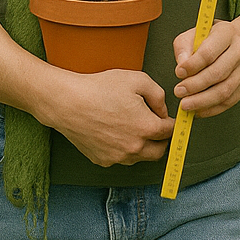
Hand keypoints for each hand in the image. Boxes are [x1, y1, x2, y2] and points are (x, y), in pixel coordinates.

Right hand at [40, 69, 173, 166]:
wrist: (67, 102)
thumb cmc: (99, 89)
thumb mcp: (137, 80)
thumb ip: (159, 96)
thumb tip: (163, 111)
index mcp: (146, 128)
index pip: (170, 132)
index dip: (171, 123)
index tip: (169, 121)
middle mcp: (135, 147)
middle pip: (159, 151)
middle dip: (162, 140)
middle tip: (157, 129)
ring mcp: (118, 157)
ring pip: (140, 157)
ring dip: (143, 146)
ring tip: (133, 128)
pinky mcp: (103, 160)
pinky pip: (121, 158)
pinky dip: (123, 149)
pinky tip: (115, 133)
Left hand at [172, 21, 239, 117]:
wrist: (238, 43)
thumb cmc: (211, 39)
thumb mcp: (194, 34)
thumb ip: (183, 47)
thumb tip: (181, 66)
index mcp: (226, 34)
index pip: (209, 52)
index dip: (193, 65)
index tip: (178, 72)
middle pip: (218, 73)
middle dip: (195, 85)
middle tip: (179, 91)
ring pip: (225, 91)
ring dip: (202, 101)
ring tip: (185, 104)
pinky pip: (228, 102)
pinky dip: (211, 109)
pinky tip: (197, 110)